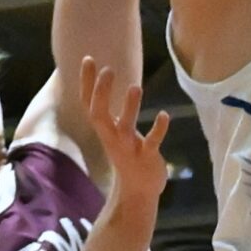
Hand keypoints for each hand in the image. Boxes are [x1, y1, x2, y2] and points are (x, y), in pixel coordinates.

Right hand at [82, 58, 169, 213]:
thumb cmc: (127, 155)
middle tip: (109, 69)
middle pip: (99, 114)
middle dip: (102, 93)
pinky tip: (164, 115)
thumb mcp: (113, 133)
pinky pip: (152, 143)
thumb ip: (109, 111)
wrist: (138, 191)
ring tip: (136, 87)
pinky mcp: (147, 158)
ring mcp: (129, 148)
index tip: (88, 58)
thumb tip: (104, 84)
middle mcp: (112, 137)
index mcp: (104, 129)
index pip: (89, 103)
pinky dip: (158, 130)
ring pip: (125, 128)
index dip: (86, 82)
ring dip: (130, 108)